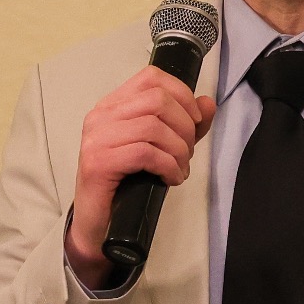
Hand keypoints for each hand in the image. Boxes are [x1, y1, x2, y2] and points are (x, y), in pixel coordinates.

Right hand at [65, 65, 216, 286]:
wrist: (97, 225)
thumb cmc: (127, 184)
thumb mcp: (162, 148)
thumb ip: (185, 125)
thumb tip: (207, 103)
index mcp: (113, 105)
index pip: (151, 77)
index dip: (181, 94)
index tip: (194, 121)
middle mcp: (100, 115)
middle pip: (157, 100)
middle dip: (184, 127)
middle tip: (187, 154)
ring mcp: (96, 138)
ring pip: (154, 127)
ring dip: (178, 151)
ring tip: (180, 169)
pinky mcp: (98, 162)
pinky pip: (145, 153)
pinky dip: (168, 166)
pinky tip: (171, 179)